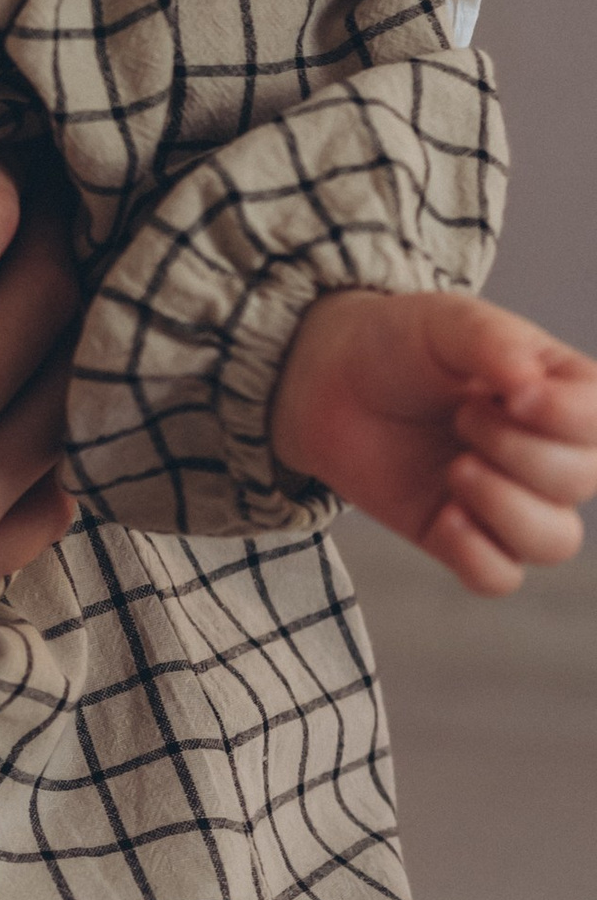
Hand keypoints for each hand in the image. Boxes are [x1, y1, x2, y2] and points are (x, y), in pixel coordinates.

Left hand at [271, 289, 596, 596]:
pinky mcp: (461, 538)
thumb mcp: (444, 322)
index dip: (568, 417)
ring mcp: (507, 499)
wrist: (328, 381)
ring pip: (555, 540)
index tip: (514, 396)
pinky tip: (445, 517)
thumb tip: (530, 383)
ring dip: (505, 507)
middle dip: (517, 450)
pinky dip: (476, 555)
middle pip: (581, 479)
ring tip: (454, 468)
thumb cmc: (397, 343)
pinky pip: (499, 577)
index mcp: (557, 391)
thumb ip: (492, 340)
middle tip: (461, 417)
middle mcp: (546, 450)